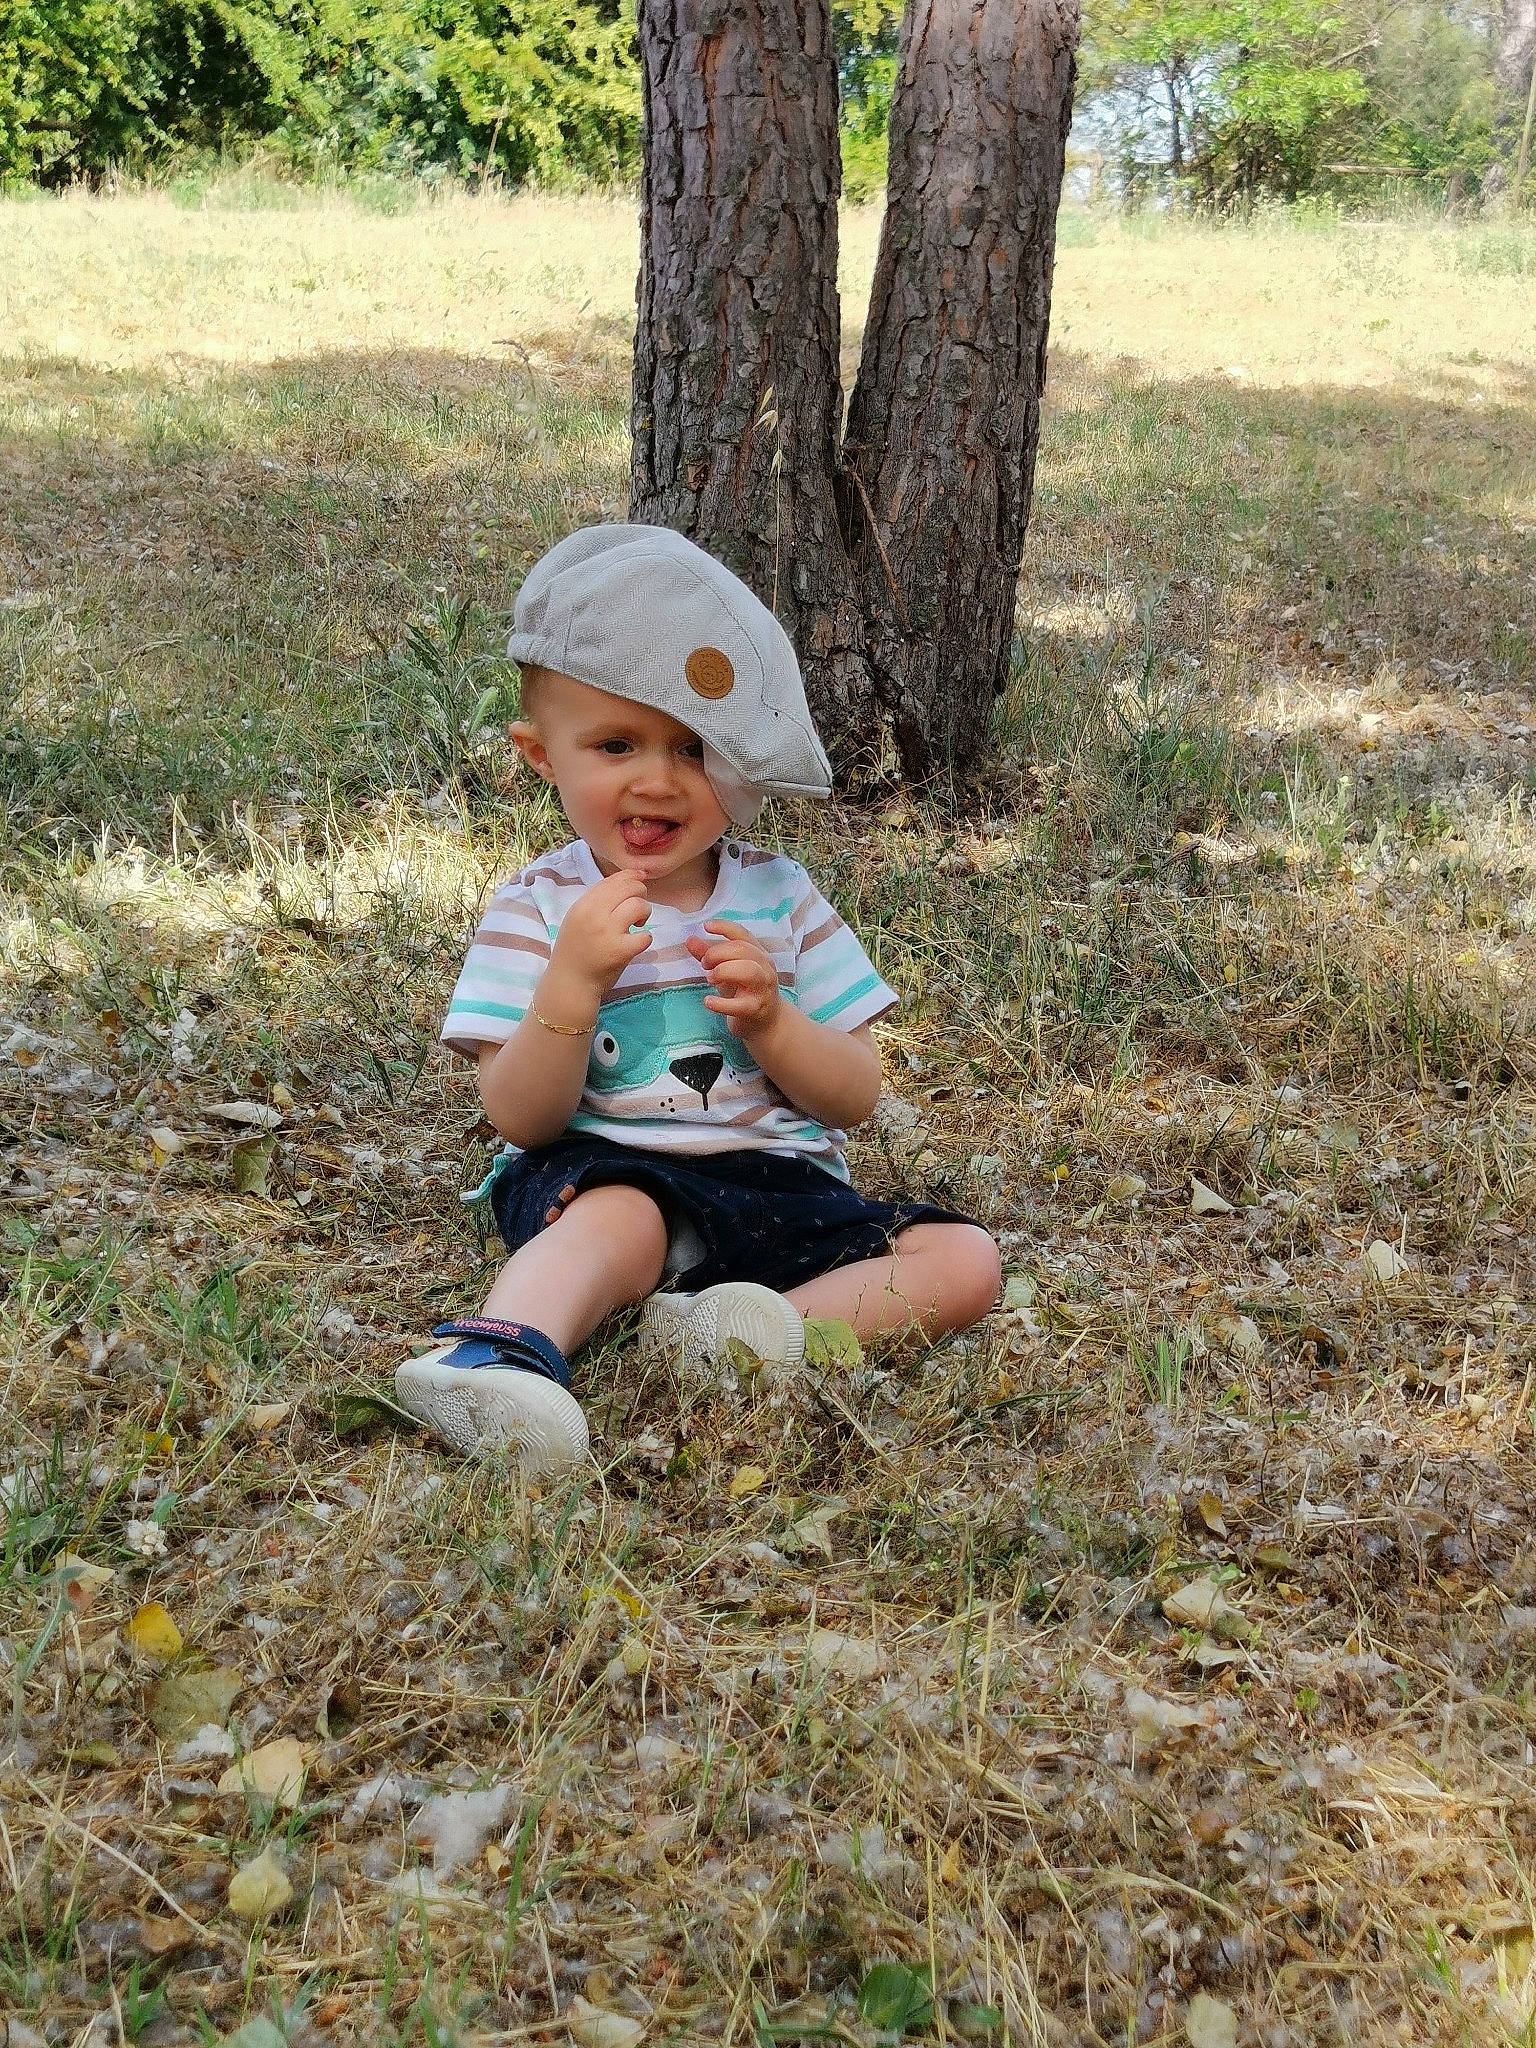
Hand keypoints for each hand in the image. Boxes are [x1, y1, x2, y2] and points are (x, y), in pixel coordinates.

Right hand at [549, 869, 651, 1002]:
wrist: (570, 982)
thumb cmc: (577, 949)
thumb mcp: (578, 918)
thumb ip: (599, 900)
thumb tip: (632, 879)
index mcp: (583, 905)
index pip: (613, 880)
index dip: (632, 876)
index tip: (641, 880)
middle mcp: (594, 914)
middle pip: (630, 888)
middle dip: (641, 894)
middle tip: (638, 910)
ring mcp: (607, 932)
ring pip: (639, 907)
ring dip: (645, 914)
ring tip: (638, 925)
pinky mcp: (620, 951)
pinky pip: (645, 936)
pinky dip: (645, 938)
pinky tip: (637, 942)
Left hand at [688, 921, 781, 1042]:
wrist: (767, 1024)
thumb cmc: (746, 993)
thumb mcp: (728, 971)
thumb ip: (710, 956)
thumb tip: (690, 939)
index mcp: (759, 955)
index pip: (743, 934)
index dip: (724, 927)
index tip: (706, 926)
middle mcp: (765, 968)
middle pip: (743, 950)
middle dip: (718, 953)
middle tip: (704, 964)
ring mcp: (763, 989)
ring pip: (749, 970)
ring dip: (724, 971)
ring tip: (710, 979)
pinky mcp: (756, 1010)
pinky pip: (740, 1005)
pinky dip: (721, 1003)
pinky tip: (708, 1002)